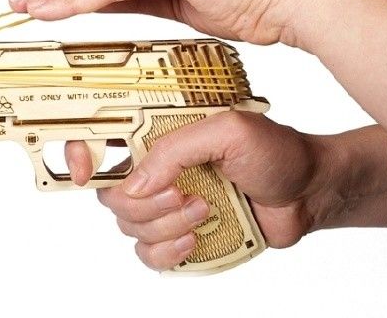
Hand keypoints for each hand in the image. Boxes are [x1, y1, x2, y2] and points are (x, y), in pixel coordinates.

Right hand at [65, 112, 326, 270]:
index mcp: (157, 136)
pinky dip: (164, 252)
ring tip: (204, 210)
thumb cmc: (274, 151)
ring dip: (165, 224)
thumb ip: (177, 149)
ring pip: (129, 227)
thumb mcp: (228, 131)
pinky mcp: (178, 234)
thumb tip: (137, 182)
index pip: (100, 140)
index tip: (82, 169)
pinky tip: (191, 238)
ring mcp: (164, 205)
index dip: (78, 153)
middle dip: (144, 202)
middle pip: (111, 195)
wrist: (308, 190)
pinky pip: (148, 255)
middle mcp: (154, 170)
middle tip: (183, 193)